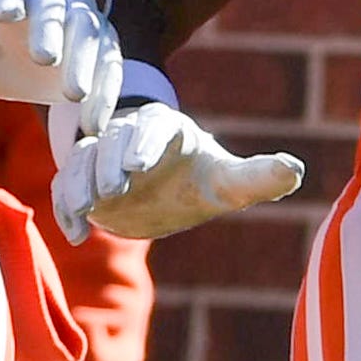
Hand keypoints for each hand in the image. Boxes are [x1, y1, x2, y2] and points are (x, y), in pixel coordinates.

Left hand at [0, 0, 122, 136]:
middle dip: (49, 30)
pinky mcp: (107, 49)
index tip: (2, 11)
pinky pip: (110, 67)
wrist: (45, 42)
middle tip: (43, 57)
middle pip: (54, 10)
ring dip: (83, 62)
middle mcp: (52, 2)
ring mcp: (84, 23)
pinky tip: (93, 123)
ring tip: (73, 94)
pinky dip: (105, 93)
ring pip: (88, 35)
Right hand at [51, 100, 307, 242]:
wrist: (163, 195)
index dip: (144, 142)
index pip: (152, 125)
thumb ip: (257, 176)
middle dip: (109, 162)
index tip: (139, 166)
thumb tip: (295, 168)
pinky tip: (76, 235)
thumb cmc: (200, 183)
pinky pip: (66, 186)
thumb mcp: (228, 183)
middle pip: (112, 138)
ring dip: (81, 184)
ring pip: (82, 159)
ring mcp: (100, 154)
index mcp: (165, 127)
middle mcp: (128, 133)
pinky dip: (65, 207)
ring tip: (87, 210)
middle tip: (113, 189)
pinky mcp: (81, 177)